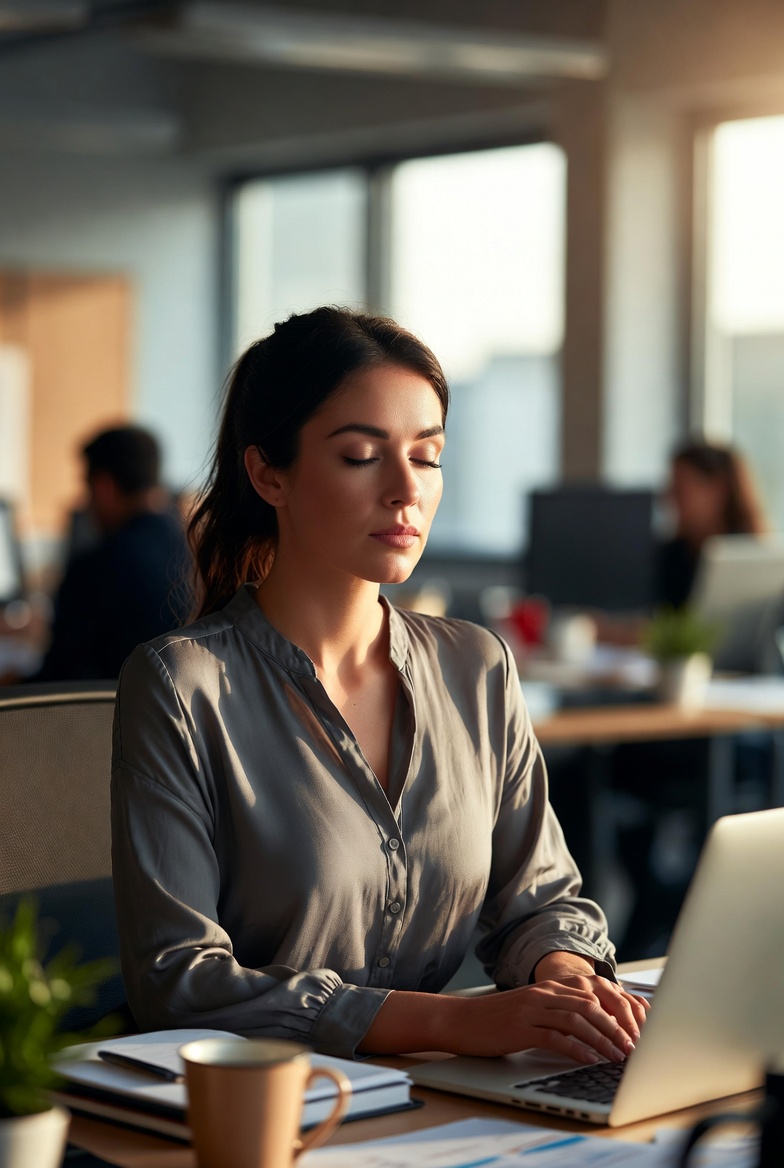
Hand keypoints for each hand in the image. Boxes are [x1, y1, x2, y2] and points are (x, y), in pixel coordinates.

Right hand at [453, 974, 646, 1063]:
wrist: (459, 1019)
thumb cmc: (495, 1018)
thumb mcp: (530, 1007)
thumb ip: (556, 1010)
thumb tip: (590, 1027)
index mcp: (548, 986)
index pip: (592, 994)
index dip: (615, 1012)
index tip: (631, 1030)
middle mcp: (543, 994)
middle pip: (590, 1006)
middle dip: (616, 1027)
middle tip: (632, 1047)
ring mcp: (532, 1010)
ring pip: (577, 1020)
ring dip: (602, 1040)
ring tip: (617, 1056)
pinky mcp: (521, 1029)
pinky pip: (556, 1038)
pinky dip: (577, 1049)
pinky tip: (589, 1060)